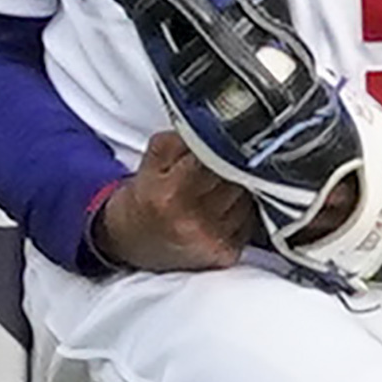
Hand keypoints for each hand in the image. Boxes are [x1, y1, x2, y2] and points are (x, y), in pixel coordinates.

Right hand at [92, 132, 257, 272]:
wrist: (130, 241)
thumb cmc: (145, 198)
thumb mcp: (151, 160)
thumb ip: (180, 139)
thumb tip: (216, 125)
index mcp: (170, 194)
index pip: (215, 158)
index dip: (222, 145)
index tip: (226, 139)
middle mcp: (191, 221)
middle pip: (235, 178)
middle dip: (233, 166)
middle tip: (224, 163)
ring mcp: (210, 240)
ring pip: (248, 199)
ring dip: (242, 189)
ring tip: (222, 188)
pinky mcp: (224, 255)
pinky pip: (251, 223)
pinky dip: (245, 212)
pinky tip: (226, 209)